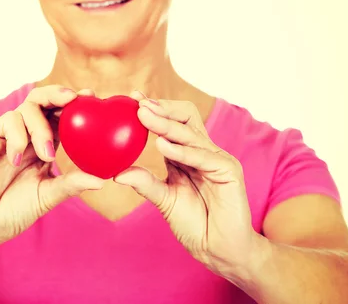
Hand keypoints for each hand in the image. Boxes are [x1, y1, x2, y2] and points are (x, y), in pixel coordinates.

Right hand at [0, 85, 105, 247]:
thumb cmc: (16, 209)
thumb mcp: (49, 195)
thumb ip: (72, 184)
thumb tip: (102, 180)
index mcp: (45, 143)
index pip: (60, 114)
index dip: (75, 103)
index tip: (91, 95)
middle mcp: (27, 134)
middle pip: (42, 99)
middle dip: (58, 94)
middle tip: (73, 99)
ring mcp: (8, 135)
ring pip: (27, 108)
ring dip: (40, 128)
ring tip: (46, 156)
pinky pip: (7, 122)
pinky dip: (17, 137)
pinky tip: (16, 160)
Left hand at [114, 91, 257, 275]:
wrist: (219, 249)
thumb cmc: (195, 224)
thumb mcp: (164, 200)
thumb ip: (145, 183)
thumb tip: (118, 173)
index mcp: (188, 154)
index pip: (174, 122)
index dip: (156, 109)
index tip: (133, 98)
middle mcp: (204, 151)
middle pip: (186, 117)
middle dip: (162, 108)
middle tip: (138, 104)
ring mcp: (218, 159)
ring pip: (191, 133)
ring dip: (166, 124)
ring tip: (143, 117)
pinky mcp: (229, 171)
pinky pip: (203, 156)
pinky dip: (181, 151)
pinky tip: (162, 146)